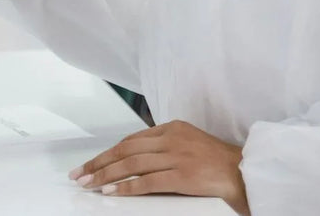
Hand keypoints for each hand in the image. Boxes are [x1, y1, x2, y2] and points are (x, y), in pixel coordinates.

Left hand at [68, 120, 249, 214]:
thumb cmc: (214, 159)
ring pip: (132, 164)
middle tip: (80, 175)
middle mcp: (171, 138)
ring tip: (89, 184)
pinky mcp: (181, 175)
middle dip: (100, 163)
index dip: (108, 152)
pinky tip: (111, 192)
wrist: (239, 170)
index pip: (132, 139)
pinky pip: (147, 181)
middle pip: (126, 149)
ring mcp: (176, 156)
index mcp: (172, 128)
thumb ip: (163, 145)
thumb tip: (134, 157)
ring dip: (106, 175)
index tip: (91, 164)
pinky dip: (126, 187)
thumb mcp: (187, 141)